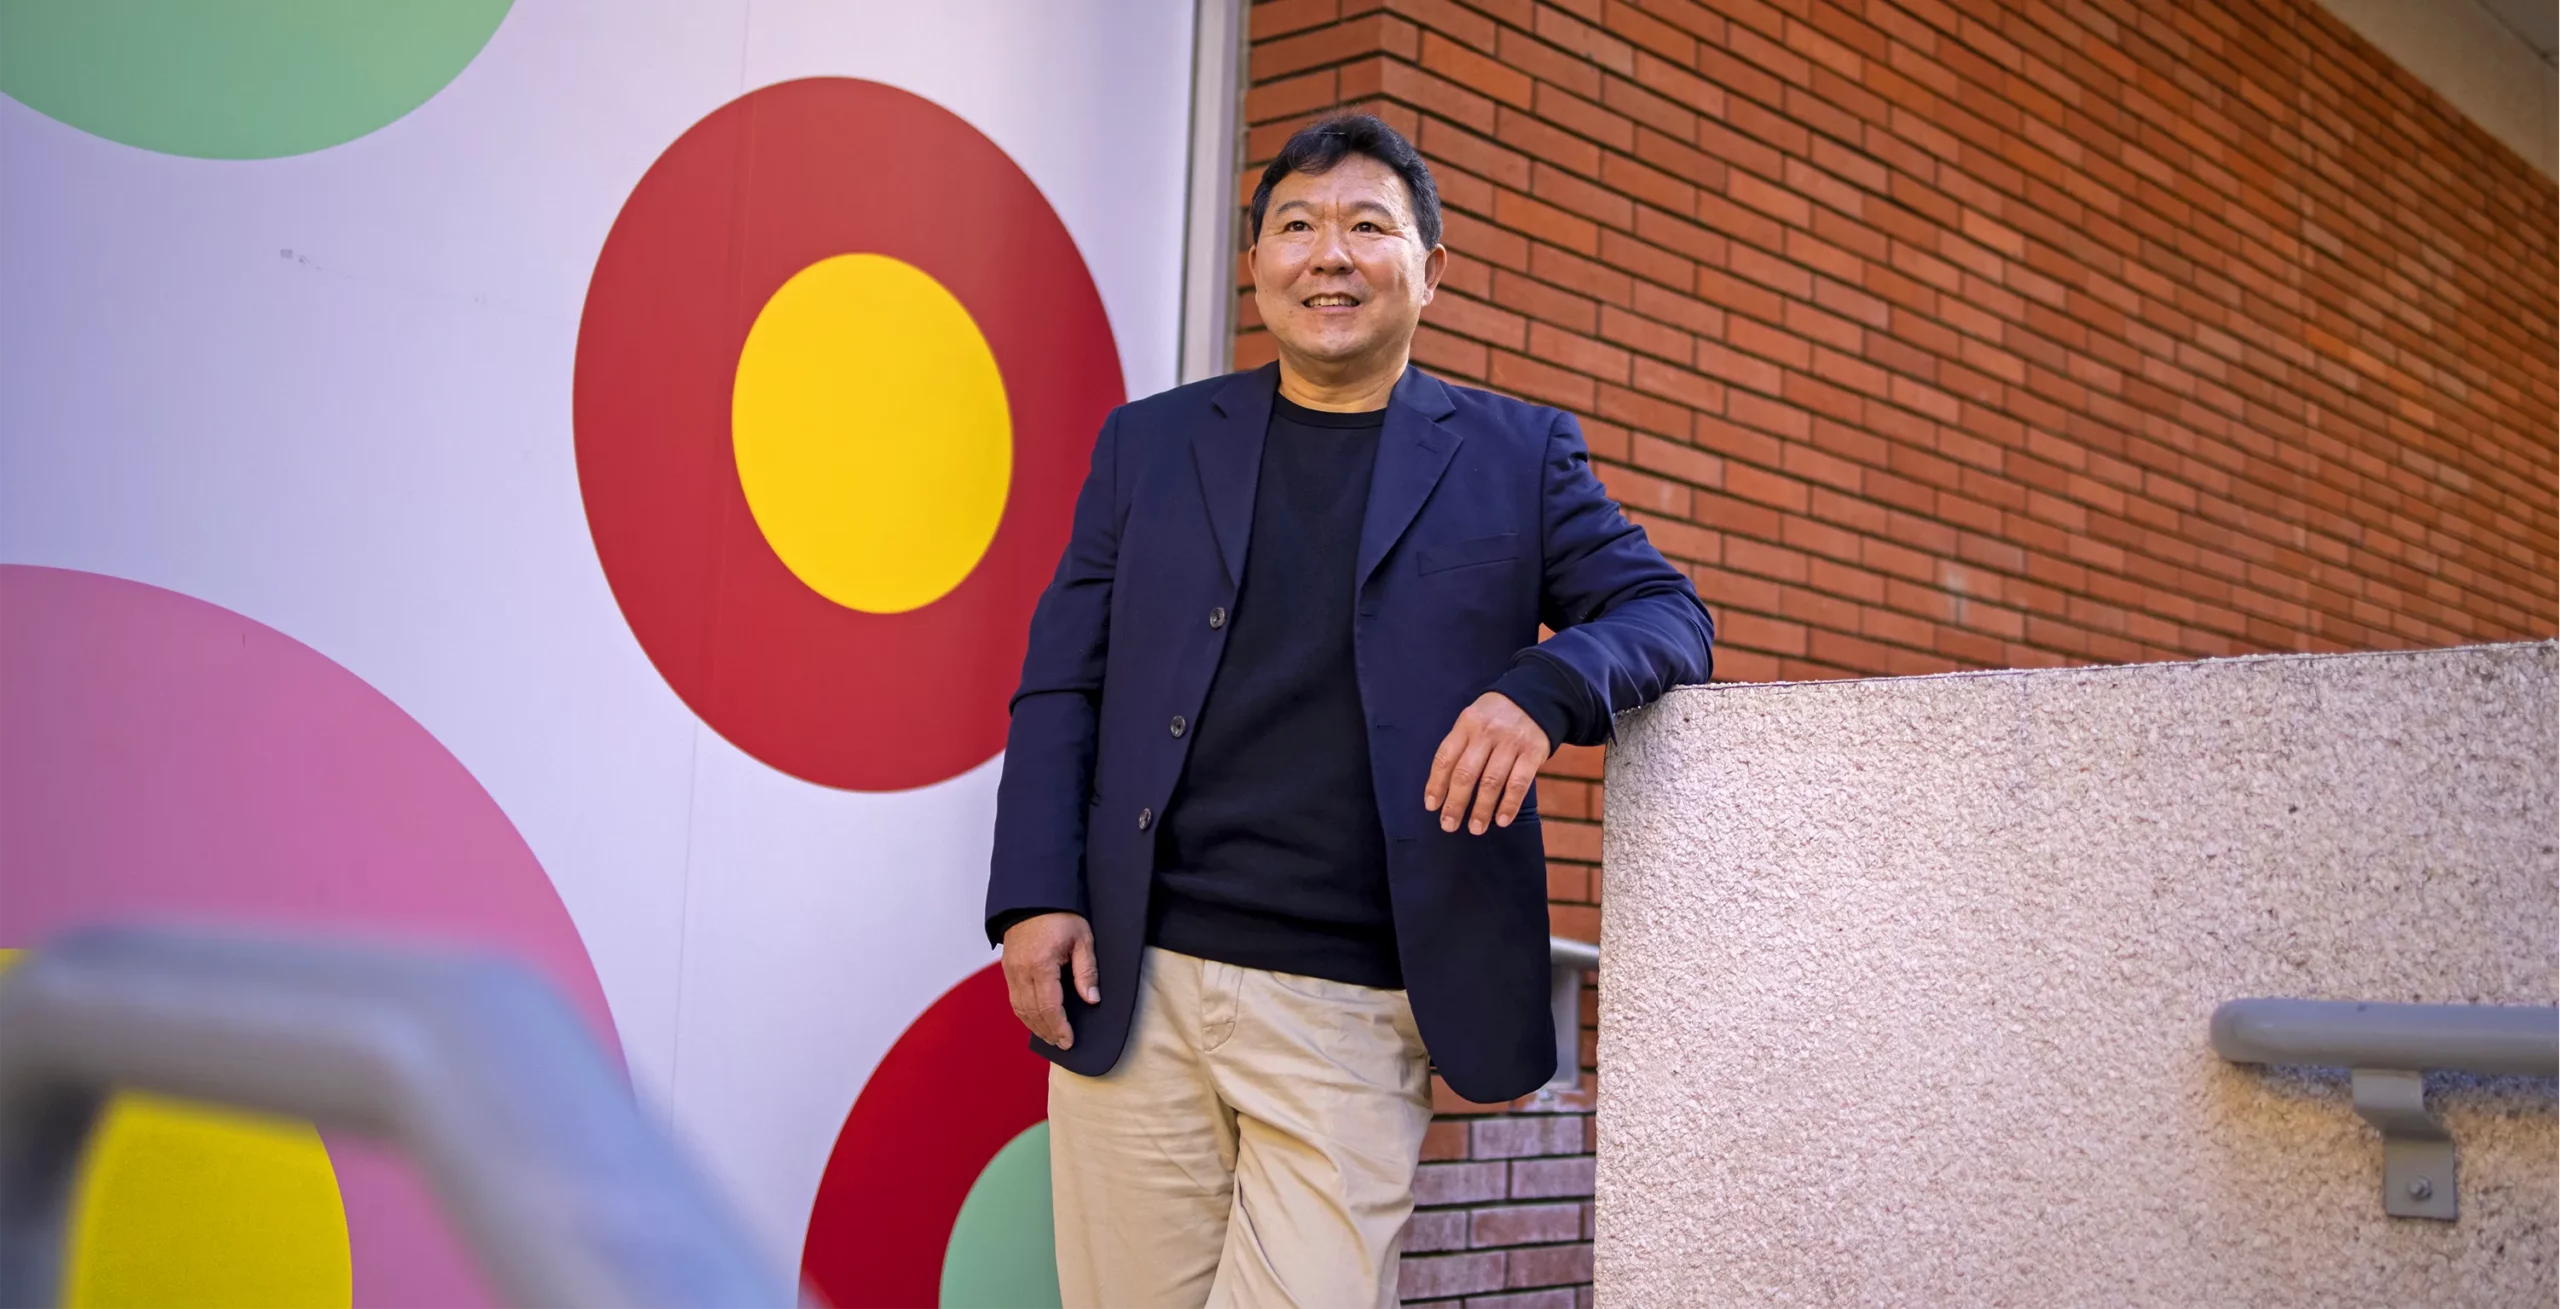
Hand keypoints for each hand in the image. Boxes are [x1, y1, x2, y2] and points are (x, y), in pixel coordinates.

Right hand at [1000, 911, 1098, 1048]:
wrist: (1033, 895)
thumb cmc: (1060, 914)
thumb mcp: (1082, 939)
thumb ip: (1086, 971)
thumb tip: (1091, 999)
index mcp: (1041, 965)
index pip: (1049, 1007)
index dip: (1059, 1027)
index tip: (1069, 1040)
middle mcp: (1021, 971)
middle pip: (1032, 1013)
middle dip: (1048, 1031)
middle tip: (1062, 1044)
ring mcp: (1011, 970)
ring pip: (1019, 1008)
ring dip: (1034, 1026)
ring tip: (1050, 1036)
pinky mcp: (1007, 967)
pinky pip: (1014, 998)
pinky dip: (1025, 1013)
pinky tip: (1036, 1019)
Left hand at [1423, 692, 1552, 834]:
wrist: (1537, 695)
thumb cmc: (1497, 716)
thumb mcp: (1474, 719)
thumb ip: (1461, 746)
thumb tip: (1444, 788)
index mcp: (1467, 724)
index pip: (1446, 757)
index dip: (1436, 784)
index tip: (1431, 806)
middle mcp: (1487, 732)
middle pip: (1466, 773)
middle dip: (1456, 803)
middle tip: (1448, 825)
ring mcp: (1511, 742)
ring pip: (1492, 781)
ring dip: (1482, 809)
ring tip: (1476, 828)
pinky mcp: (1533, 751)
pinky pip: (1519, 782)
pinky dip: (1509, 804)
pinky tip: (1502, 820)